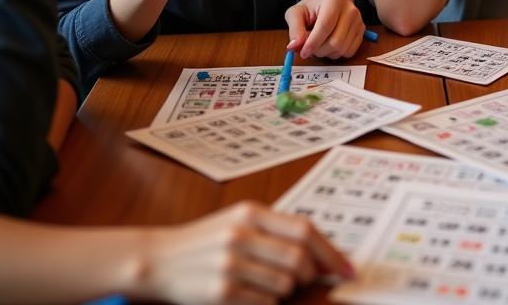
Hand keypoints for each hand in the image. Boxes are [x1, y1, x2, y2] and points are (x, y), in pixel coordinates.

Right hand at [141, 200, 353, 303]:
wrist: (159, 261)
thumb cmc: (206, 241)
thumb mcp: (240, 222)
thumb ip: (276, 231)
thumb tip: (322, 254)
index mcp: (251, 213)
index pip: (305, 230)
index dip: (331, 252)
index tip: (348, 269)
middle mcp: (242, 235)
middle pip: (299, 260)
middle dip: (311, 274)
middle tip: (308, 280)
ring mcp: (230, 265)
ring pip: (284, 286)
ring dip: (286, 291)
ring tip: (268, 284)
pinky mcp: (221, 292)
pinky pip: (264, 304)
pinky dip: (267, 304)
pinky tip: (251, 295)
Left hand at [286, 0, 364, 58]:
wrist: (327, 3)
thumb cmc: (311, 8)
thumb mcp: (296, 13)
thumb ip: (294, 28)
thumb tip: (294, 46)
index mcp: (334, 0)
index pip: (325, 26)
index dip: (313, 43)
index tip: (303, 52)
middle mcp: (350, 10)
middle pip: (335, 41)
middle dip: (318, 50)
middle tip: (308, 48)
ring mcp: (358, 21)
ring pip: (342, 49)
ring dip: (326, 53)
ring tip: (319, 44)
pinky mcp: (361, 31)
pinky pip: (349, 52)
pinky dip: (336, 53)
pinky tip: (329, 44)